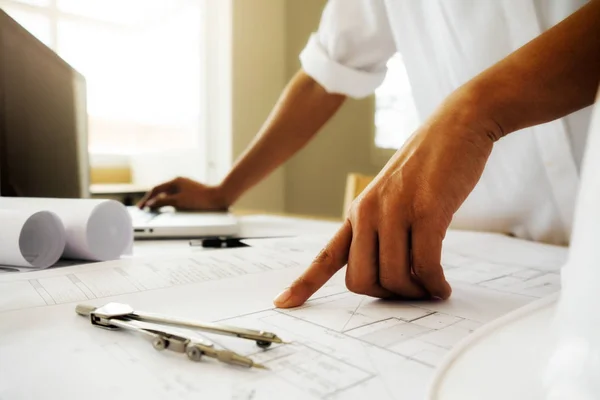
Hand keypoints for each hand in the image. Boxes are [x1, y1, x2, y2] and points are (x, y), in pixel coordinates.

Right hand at [137, 177, 228, 210]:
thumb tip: (151, 203)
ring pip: (168, 195)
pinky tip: (169, 209)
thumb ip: (163, 202)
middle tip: (144, 209)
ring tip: (154, 210)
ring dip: (160, 202)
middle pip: (161, 191)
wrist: (219, 198)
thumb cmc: (201, 199)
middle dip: (152, 200)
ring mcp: (185, 187)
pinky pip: (175, 197)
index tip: (141, 207)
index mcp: (175, 181)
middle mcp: (179, 182)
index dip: (147, 199)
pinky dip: (169, 203)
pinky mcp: (190, 193)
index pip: (156, 189)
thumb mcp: (178, 201)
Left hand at [273, 94, 499, 307]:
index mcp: (358, 212)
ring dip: (416, 292)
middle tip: (410, 290)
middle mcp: (369, 213)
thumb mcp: (392, 195)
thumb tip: (390, 274)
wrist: (457, 125)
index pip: (326, 256)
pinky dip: (434, 284)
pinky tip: (443, 286)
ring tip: (432, 286)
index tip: (283, 303)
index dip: (303, 283)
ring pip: (394, 279)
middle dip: (386, 296)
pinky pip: (425, 266)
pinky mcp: (427, 211)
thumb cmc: (428, 166)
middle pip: (361, 281)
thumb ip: (383, 228)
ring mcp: (396, 211)